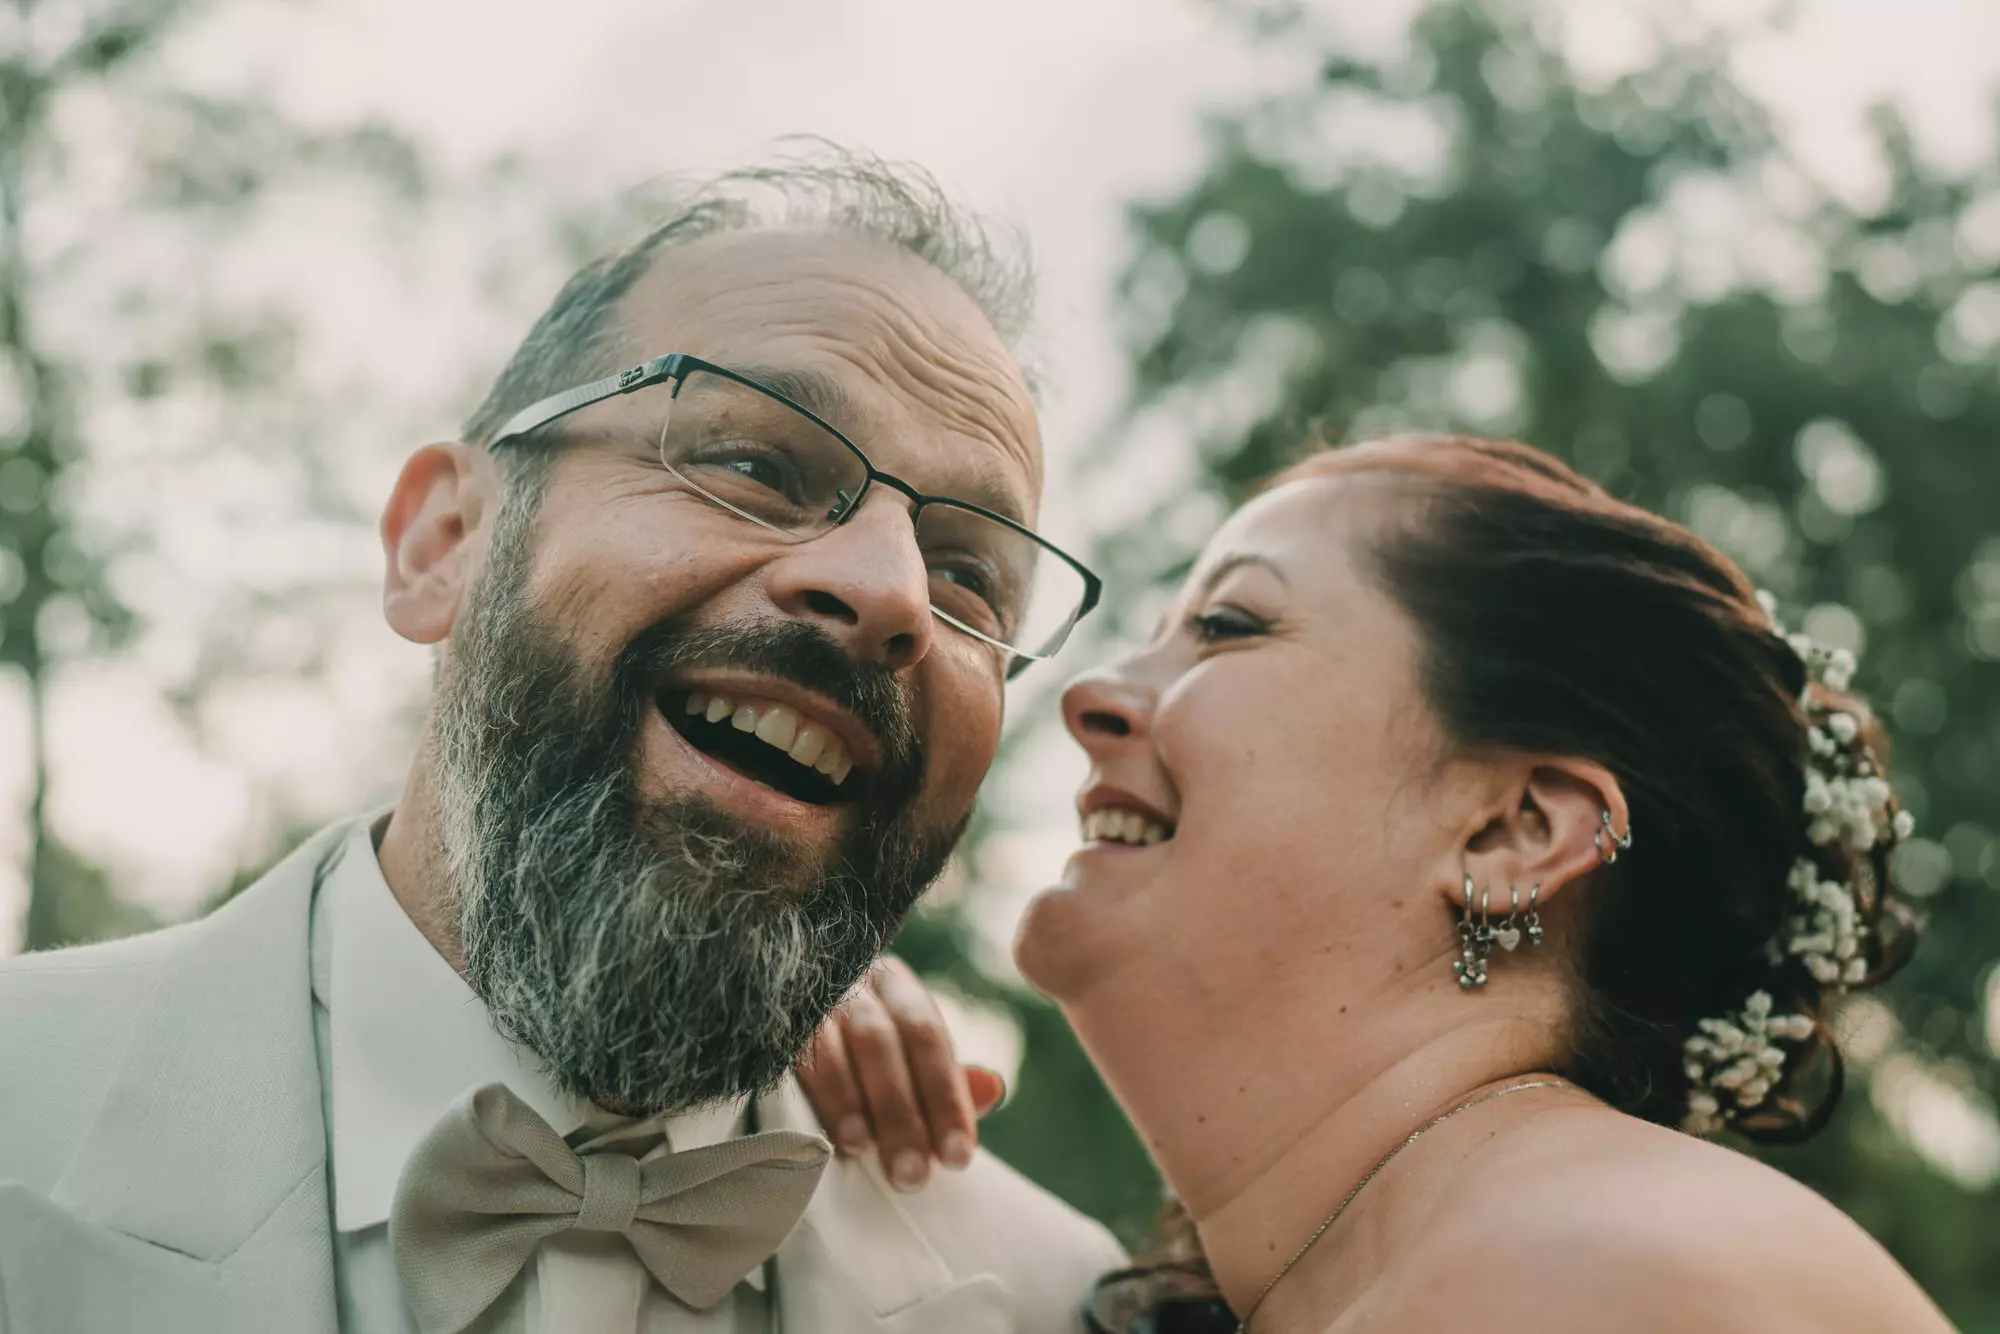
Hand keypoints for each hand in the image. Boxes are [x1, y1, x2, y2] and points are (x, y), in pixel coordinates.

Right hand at [797, 955, 1006, 1192]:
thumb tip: (992, 1090)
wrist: (783, 1025)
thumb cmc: (864, 1055)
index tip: (958, 1157)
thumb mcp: (910, 1060)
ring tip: (862, 1150)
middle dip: (900, 1112)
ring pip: (833, 1046)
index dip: (945, 1096)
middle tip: (912, 1176)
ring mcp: (806, 1002)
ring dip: (849, 1102)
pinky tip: (817, 1135)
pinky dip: (807, 1095)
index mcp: (896, 988)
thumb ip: (946, 1080)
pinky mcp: (769, 1027)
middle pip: (882, 1042)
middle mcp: (852, 986)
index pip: (928, 1036)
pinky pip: (788, 1057)